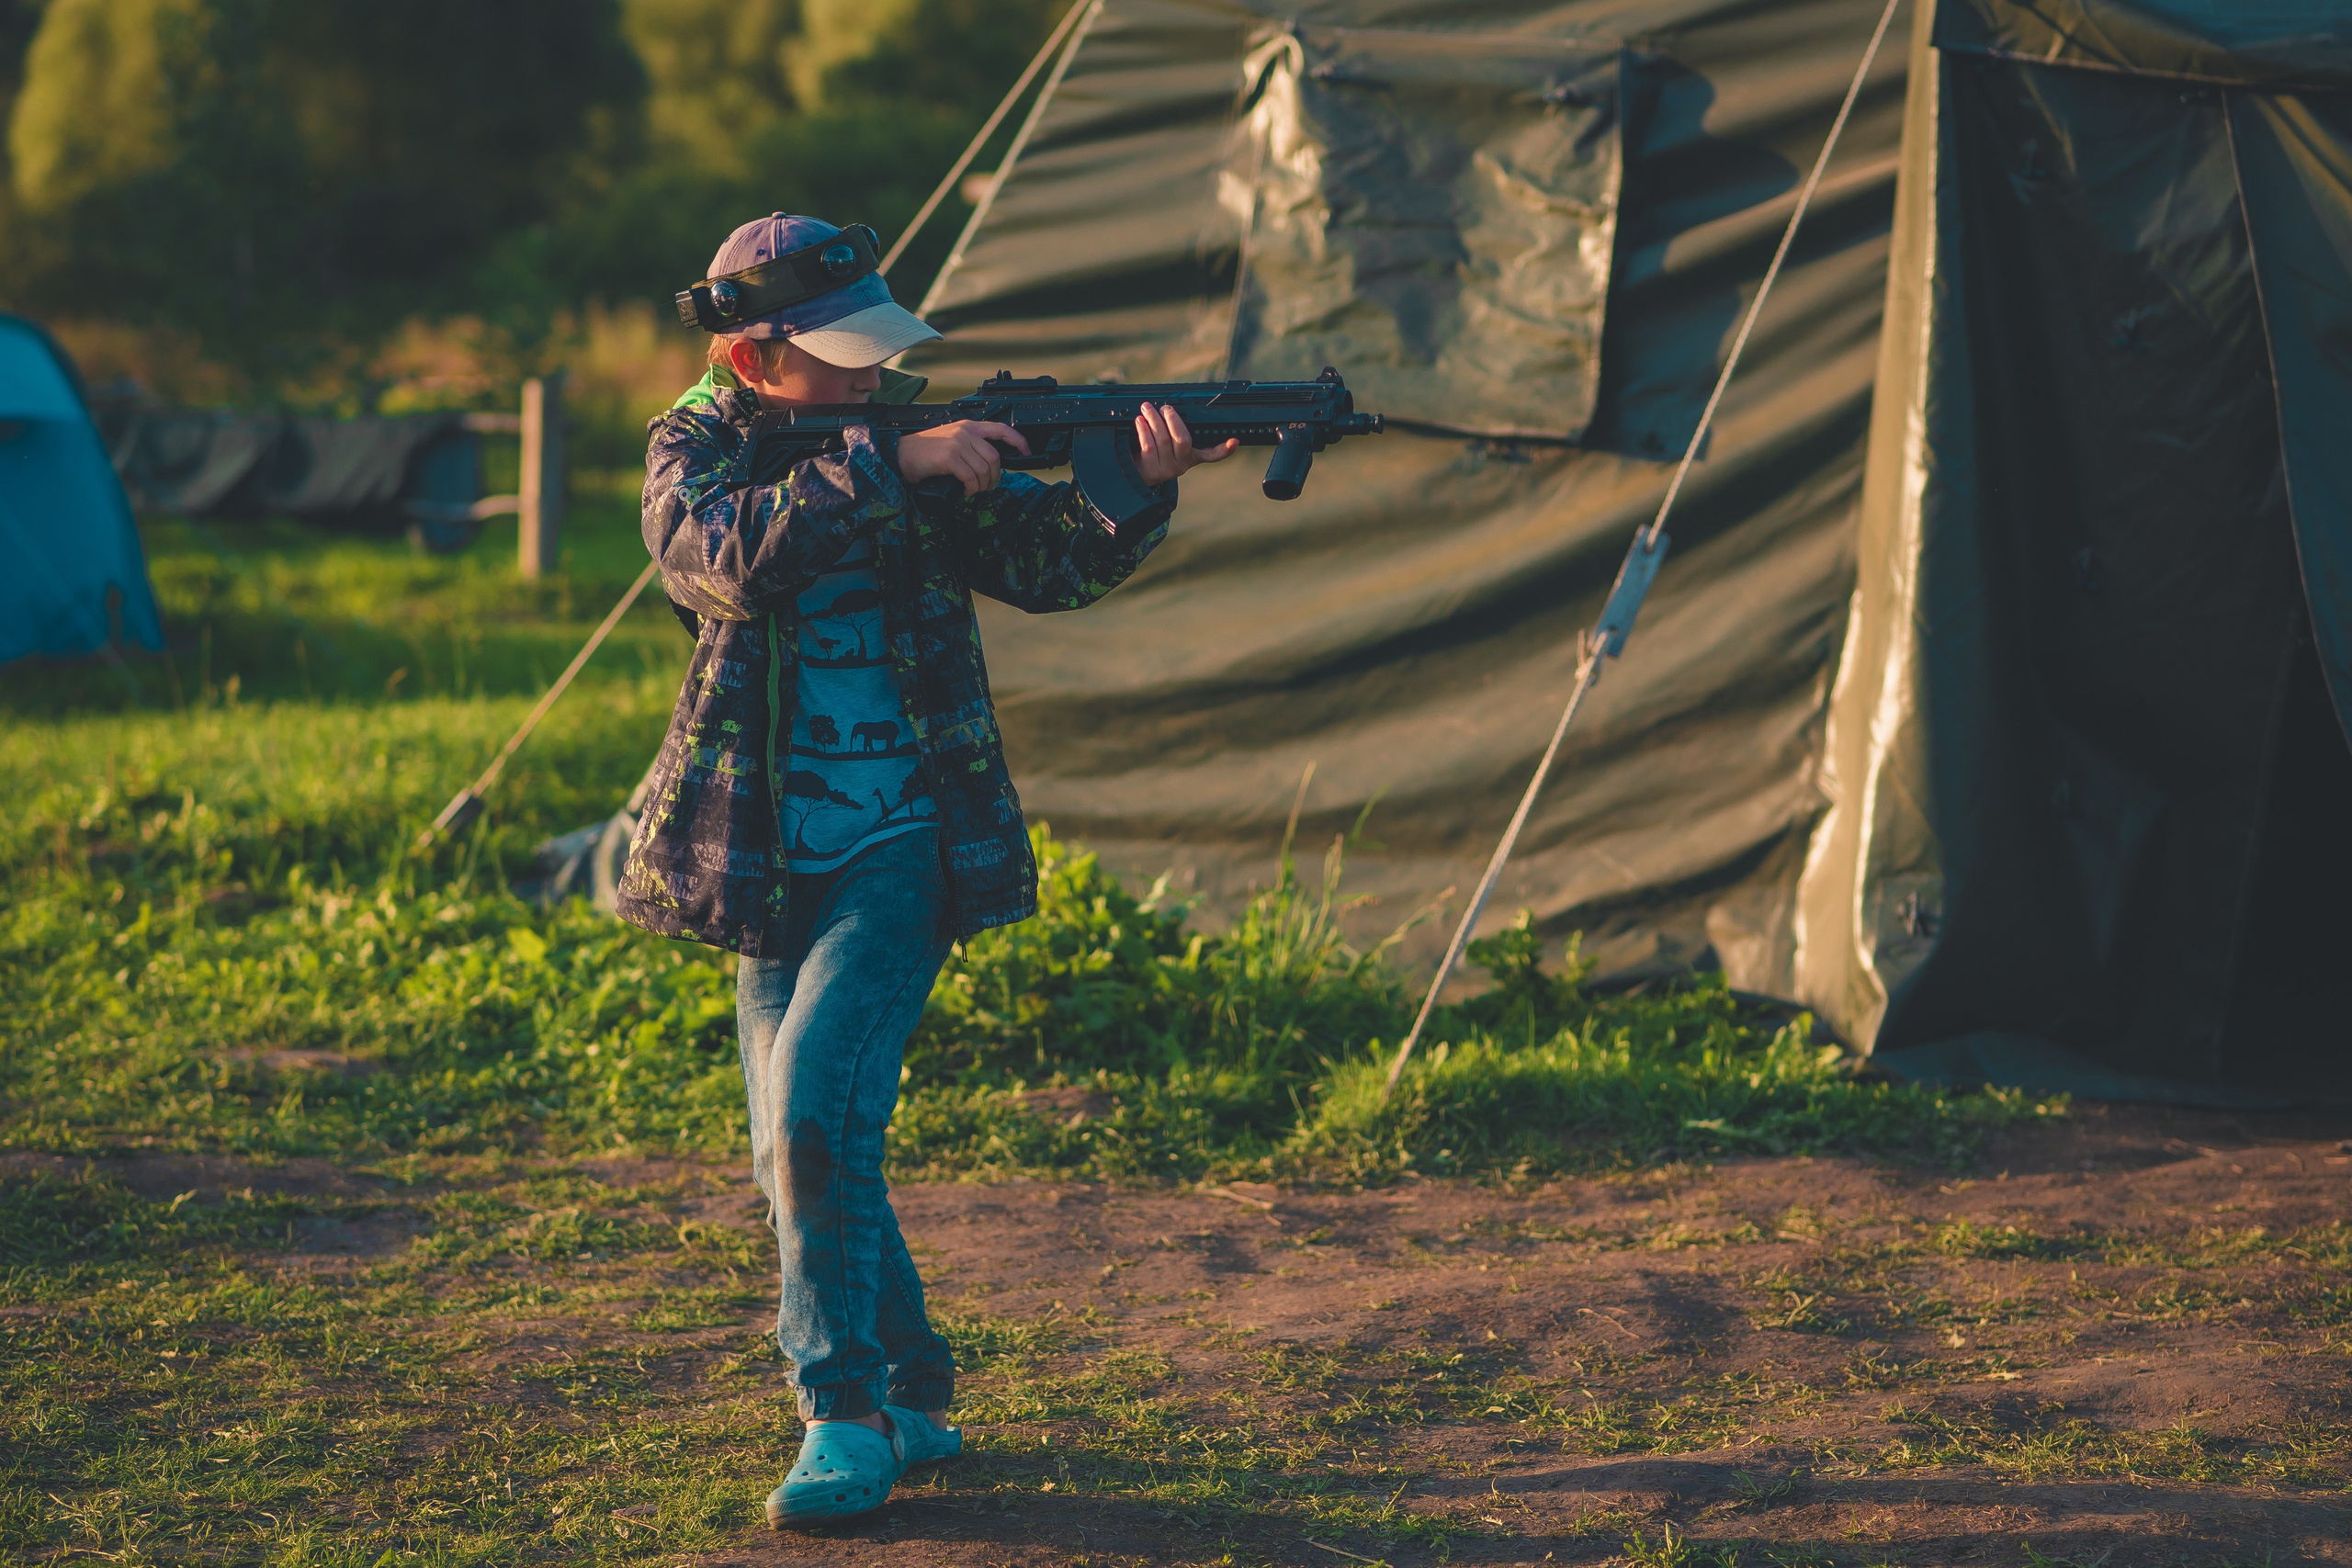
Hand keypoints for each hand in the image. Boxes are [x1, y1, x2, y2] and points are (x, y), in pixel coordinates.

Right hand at [897, 420, 1029, 497]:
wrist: (899, 454)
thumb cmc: (924, 453)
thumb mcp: (951, 442)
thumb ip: (970, 447)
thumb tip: (990, 466)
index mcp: (968, 426)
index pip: (1001, 429)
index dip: (1018, 441)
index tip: (1026, 453)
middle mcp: (965, 432)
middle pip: (995, 457)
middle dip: (995, 477)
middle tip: (986, 486)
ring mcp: (957, 443)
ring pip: (984, 469)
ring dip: (982, 485)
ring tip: (974, 490)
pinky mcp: (949, 457)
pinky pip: (971, 477)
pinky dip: (971, 489)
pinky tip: (965, 491)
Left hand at [1134, 402, 1239, 486]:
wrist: (1136, 472)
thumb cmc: (1153, 452)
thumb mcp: (1169, 445)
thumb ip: (1175, 430)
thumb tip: (1171, 408)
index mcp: (1191, 457)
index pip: (1212, 454)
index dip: (1225, 449)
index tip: (1234, 441)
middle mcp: (1182, 465)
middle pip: (1183, 439)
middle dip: (1173, 419)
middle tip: (1164, 407)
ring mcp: (1167, 469)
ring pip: (1164, 440)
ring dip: (1154, 420)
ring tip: (1147, 408)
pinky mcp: (1151, 470)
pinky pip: (1148, 446)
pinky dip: (1144, 430)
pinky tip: (1140, 421)